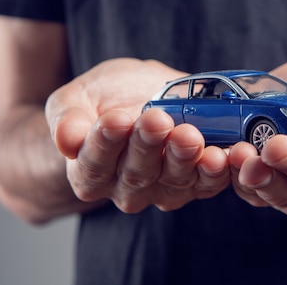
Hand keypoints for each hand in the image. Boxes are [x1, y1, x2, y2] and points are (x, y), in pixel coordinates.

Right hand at [45, 58, 229, 212]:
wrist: (136, 99)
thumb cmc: (101, 100)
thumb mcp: (75, 98)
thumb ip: (66, 118)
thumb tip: (65, 140)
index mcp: (90, 171)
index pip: (95, 162)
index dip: (105, 142)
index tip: (115, 120)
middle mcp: (126, 188)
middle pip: (137, 173)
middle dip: (148, 145)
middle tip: (156, 120)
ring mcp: (163, 188)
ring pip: (175, 179)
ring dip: (184, 158)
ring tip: (189, 136)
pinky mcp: (195, 184)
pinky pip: (207, 182)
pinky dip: (217, 170)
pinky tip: (221, 154)